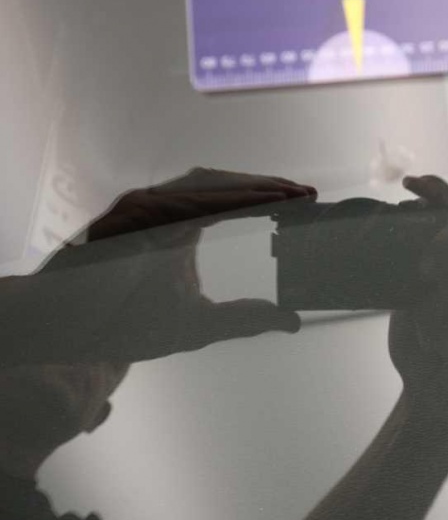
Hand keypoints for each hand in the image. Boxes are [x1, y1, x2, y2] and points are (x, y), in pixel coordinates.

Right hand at [41, 168, 315, 362]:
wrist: (66, 335)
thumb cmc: (123, 324)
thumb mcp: (199, 325)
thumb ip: (244, 319)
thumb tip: (291, 321)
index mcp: (177, 224)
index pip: (230, 200)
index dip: (268, 197)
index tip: (307, 202)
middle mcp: (160, 208)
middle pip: (223, 184)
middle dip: (268, 187)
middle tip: (309, 194)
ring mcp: (143, 209)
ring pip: (207, 186)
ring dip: (252, 188)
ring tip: (291, 196)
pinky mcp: (131, 219)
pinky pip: (185, 203)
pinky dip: (224, 202)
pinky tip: (259, 205)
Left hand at [389, 176, 447, 434]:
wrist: (432, 399)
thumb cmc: (422, 346)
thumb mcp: (407, 297)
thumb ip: (412, 262)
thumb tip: (405, 217)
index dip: (443, 191)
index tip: (411, 185)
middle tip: (425, 269)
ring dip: (433, 313)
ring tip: (431, 338)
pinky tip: (447, 351)